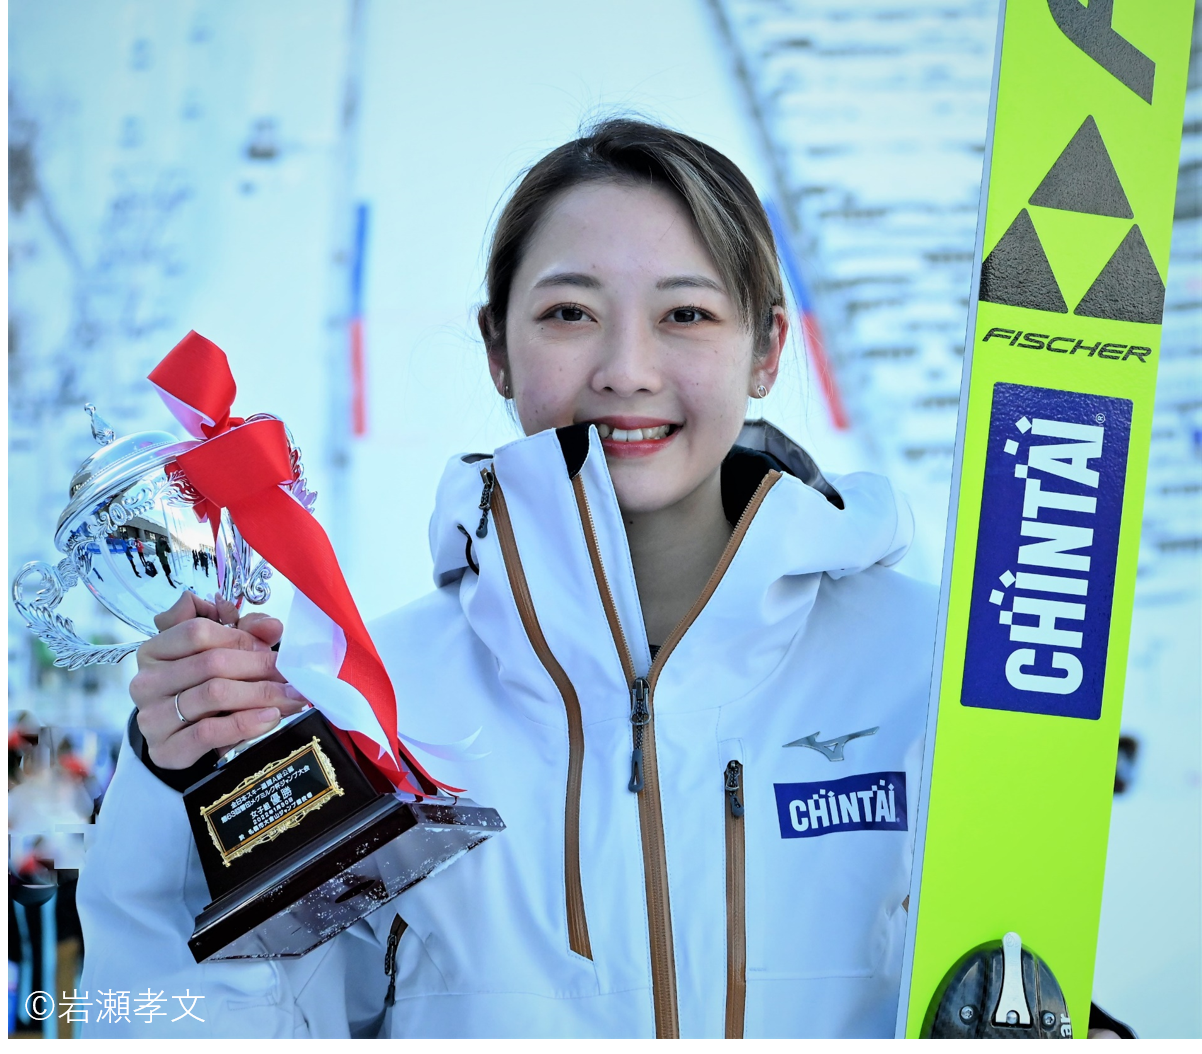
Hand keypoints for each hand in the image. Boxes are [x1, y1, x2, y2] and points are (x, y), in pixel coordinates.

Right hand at [130, 592, 306, 769]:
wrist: (186, 738)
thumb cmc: (205, 687)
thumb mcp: (223, 652)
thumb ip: (247, 631)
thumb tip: (272, 626)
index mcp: (155, 649)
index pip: (197, 632)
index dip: (240, 638)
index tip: (269, 649)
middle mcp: (147, 682)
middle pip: (211, 663)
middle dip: (259, 667)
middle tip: (290, 675)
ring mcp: (152, 717)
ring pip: (213, 695)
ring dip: (261, 694)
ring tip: (290, 697)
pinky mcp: (165, 749)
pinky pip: (209, 732)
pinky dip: (246, 723)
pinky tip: (270, 718)